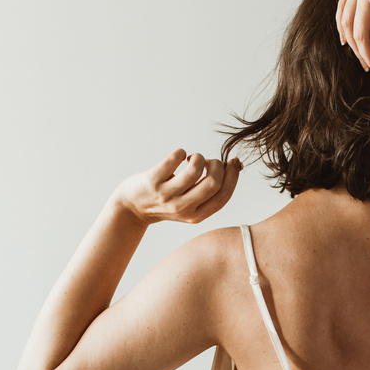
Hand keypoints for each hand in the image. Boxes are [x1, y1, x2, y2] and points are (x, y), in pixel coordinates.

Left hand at [114, 149, 241, 224]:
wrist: (132, 208)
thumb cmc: (167, 201)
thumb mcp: (191, 205)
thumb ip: (210, 191)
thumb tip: (236, 165)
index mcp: (196, 216)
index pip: (223, 196)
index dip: (233, 176)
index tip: (233, 162)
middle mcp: (182, 208)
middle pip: (213, 182)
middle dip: (216, 165)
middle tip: (208, 162)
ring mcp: (166, 195)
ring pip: (194, 170)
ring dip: (199, 157)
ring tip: (193, 158)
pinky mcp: (152, 181)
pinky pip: (174, 160)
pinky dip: (181, 152)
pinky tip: (179, 156)